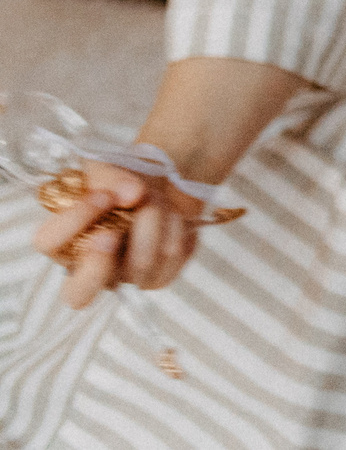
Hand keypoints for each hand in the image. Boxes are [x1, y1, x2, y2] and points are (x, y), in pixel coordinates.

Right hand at [33, 161, 203, 307]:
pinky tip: (174, 215)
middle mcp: (88, 267)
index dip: (73, 221)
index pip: (48, 243)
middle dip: (97, 265)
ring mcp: (123, 277)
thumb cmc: (122, 183)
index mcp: (63, 238)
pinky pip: (171, 260)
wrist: (162, 183)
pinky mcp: (158, 277)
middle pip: (78, 294)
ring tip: (156, 198)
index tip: (103, 196)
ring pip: (139, 266)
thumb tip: (131, 194)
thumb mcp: (107, 169)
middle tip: (113, 233)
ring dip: (154, 221)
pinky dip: (178, 230)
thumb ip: (111, 179)